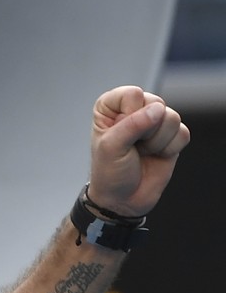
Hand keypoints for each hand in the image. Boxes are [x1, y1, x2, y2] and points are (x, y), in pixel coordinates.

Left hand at [87, 85, 189, 217]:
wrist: (123, 199)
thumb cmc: (109, 172)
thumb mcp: (112, 147)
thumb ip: (133, 125)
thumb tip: (158, 110)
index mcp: (112, 106)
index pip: (132, 94)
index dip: (130, 116)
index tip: (119, 134)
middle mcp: (134, 109)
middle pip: (156, 103)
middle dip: (146, 131)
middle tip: (133, 146)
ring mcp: (154, 122)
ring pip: (172, 118)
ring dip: (157, 141)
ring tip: (143, 151)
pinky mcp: (171, 136)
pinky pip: (183, 133)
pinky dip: (170, 148)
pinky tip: (156, 155)